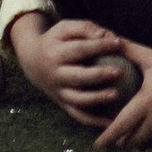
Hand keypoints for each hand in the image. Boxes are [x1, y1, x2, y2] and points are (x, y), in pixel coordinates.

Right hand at [14, 17, 130, 129]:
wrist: (32, 61)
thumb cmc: (56, 41)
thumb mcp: (65, 28)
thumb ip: (86, 29)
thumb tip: (110, 36)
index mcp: (56, 53)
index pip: (80, 49)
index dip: (99, 46)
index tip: (119, 43)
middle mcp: (56, 75)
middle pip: (78, 77)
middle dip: (98, 75)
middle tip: (119, 72)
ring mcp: (59, 92)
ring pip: (77, 99)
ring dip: (96, 99)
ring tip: (116, 95)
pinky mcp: (63, 103)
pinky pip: (77, 114)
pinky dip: (92, 121)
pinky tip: (110, 122)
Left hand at [95, 41, 151, 150]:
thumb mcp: (151, 56)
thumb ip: (129, 49)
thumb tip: (110, 36)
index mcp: (146, 102)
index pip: (120, 127)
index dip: (107, 138)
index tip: (97, 146)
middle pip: (133, 142)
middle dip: (123, 142)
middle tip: (118, 140)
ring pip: (150, 142)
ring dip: (142, 141)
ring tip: (136, 136)